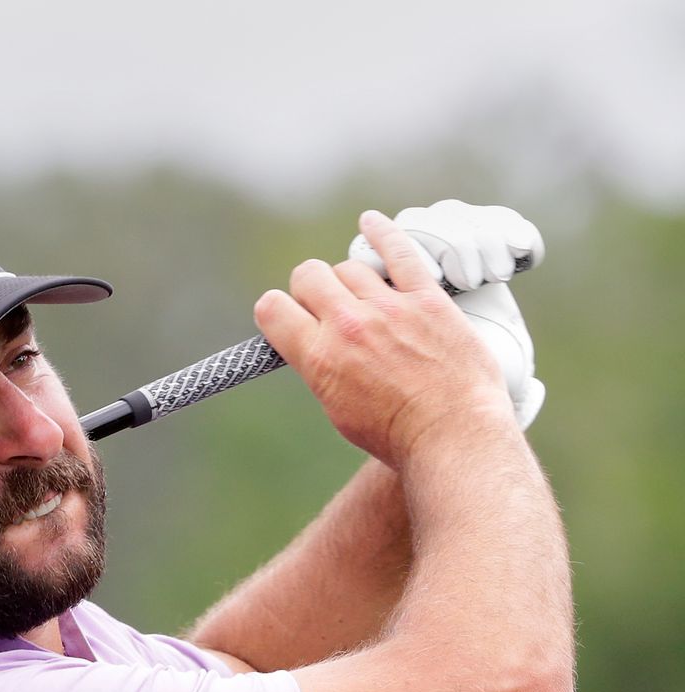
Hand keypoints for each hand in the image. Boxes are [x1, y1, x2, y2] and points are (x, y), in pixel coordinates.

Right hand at [256, 211, 515, 465]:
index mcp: (318, 357)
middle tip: (326, 306)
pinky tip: (371, 221)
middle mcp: (348, 325)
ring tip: (362, 296)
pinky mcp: (427, 299)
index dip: (278, 311)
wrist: (452, 435)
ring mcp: (390, 308)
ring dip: (350, 278)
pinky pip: (400, 251)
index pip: (273, 308)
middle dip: (310, 288)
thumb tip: (313, 343)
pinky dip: (383, 232)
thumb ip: (320, 367)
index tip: (290, 319)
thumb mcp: (337, 409)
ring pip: (351, 266)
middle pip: (309, 275)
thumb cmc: (395, 433)